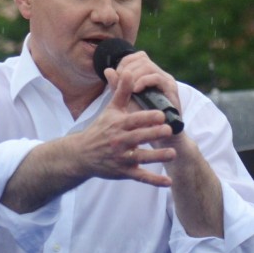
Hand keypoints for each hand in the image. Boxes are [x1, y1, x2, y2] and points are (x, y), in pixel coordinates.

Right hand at [70, 62, 175, 185]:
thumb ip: (122, 91)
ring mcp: (121, 158)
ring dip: (156, 156)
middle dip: (153, 134)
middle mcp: (119, 142)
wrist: (81, 155)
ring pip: (141, 158)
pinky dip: (154, 180)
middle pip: (138, 137)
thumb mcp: (111, 110)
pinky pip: (140, 176)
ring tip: (171, 154)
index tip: (161, 115)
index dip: (147, 118)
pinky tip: (168, 182)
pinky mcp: (123, 172)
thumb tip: (128, 70)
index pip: (134, 120)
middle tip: (169, 130)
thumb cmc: (100, 130)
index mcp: (118, 125)